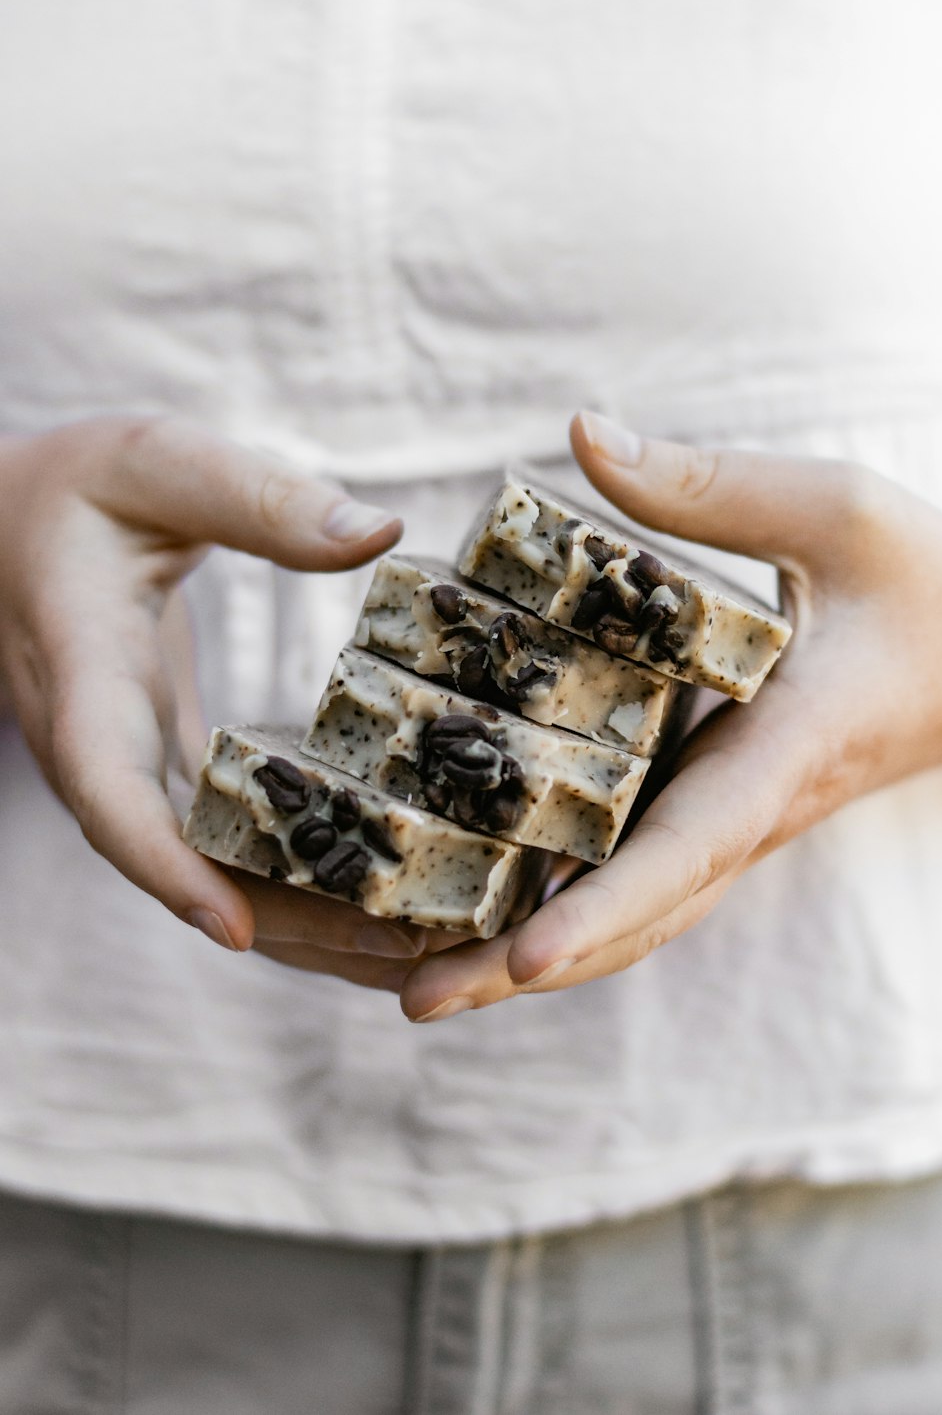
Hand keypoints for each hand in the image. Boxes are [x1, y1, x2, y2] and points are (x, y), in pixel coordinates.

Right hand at [0, 414, 429, 984]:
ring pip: (206, 871)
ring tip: (424, 950)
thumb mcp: (161, 463)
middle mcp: (98, 744)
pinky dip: (295, 880)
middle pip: (179, 863)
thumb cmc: (79, 489)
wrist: (6, 529)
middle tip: (406, 954)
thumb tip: (378, 532)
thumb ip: (258, 497)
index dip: (163, 864)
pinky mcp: (164, 768)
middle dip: (284, 922)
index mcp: (84, 670)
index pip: (105, 785)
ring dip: (305, 922)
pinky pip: (222, 843)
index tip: (235, 928)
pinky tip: (382, 900)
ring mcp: (128, 767)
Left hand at [399, 410, 941, 1020]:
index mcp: (784, 753)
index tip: (519, 955)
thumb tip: (579, 436)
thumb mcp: (838, 509)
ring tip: (420, 987)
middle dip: (523, 969)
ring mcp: (738, 824)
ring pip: (634, 919)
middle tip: (410, 1002)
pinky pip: (643, 883)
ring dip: (531, 961)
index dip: (603, 905)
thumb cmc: (935, 587)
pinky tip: (488, 918)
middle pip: (635, 919)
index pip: (687, 847)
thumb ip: (710, 485)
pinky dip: (568, 915)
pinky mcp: (724, 812)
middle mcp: (753, 813)